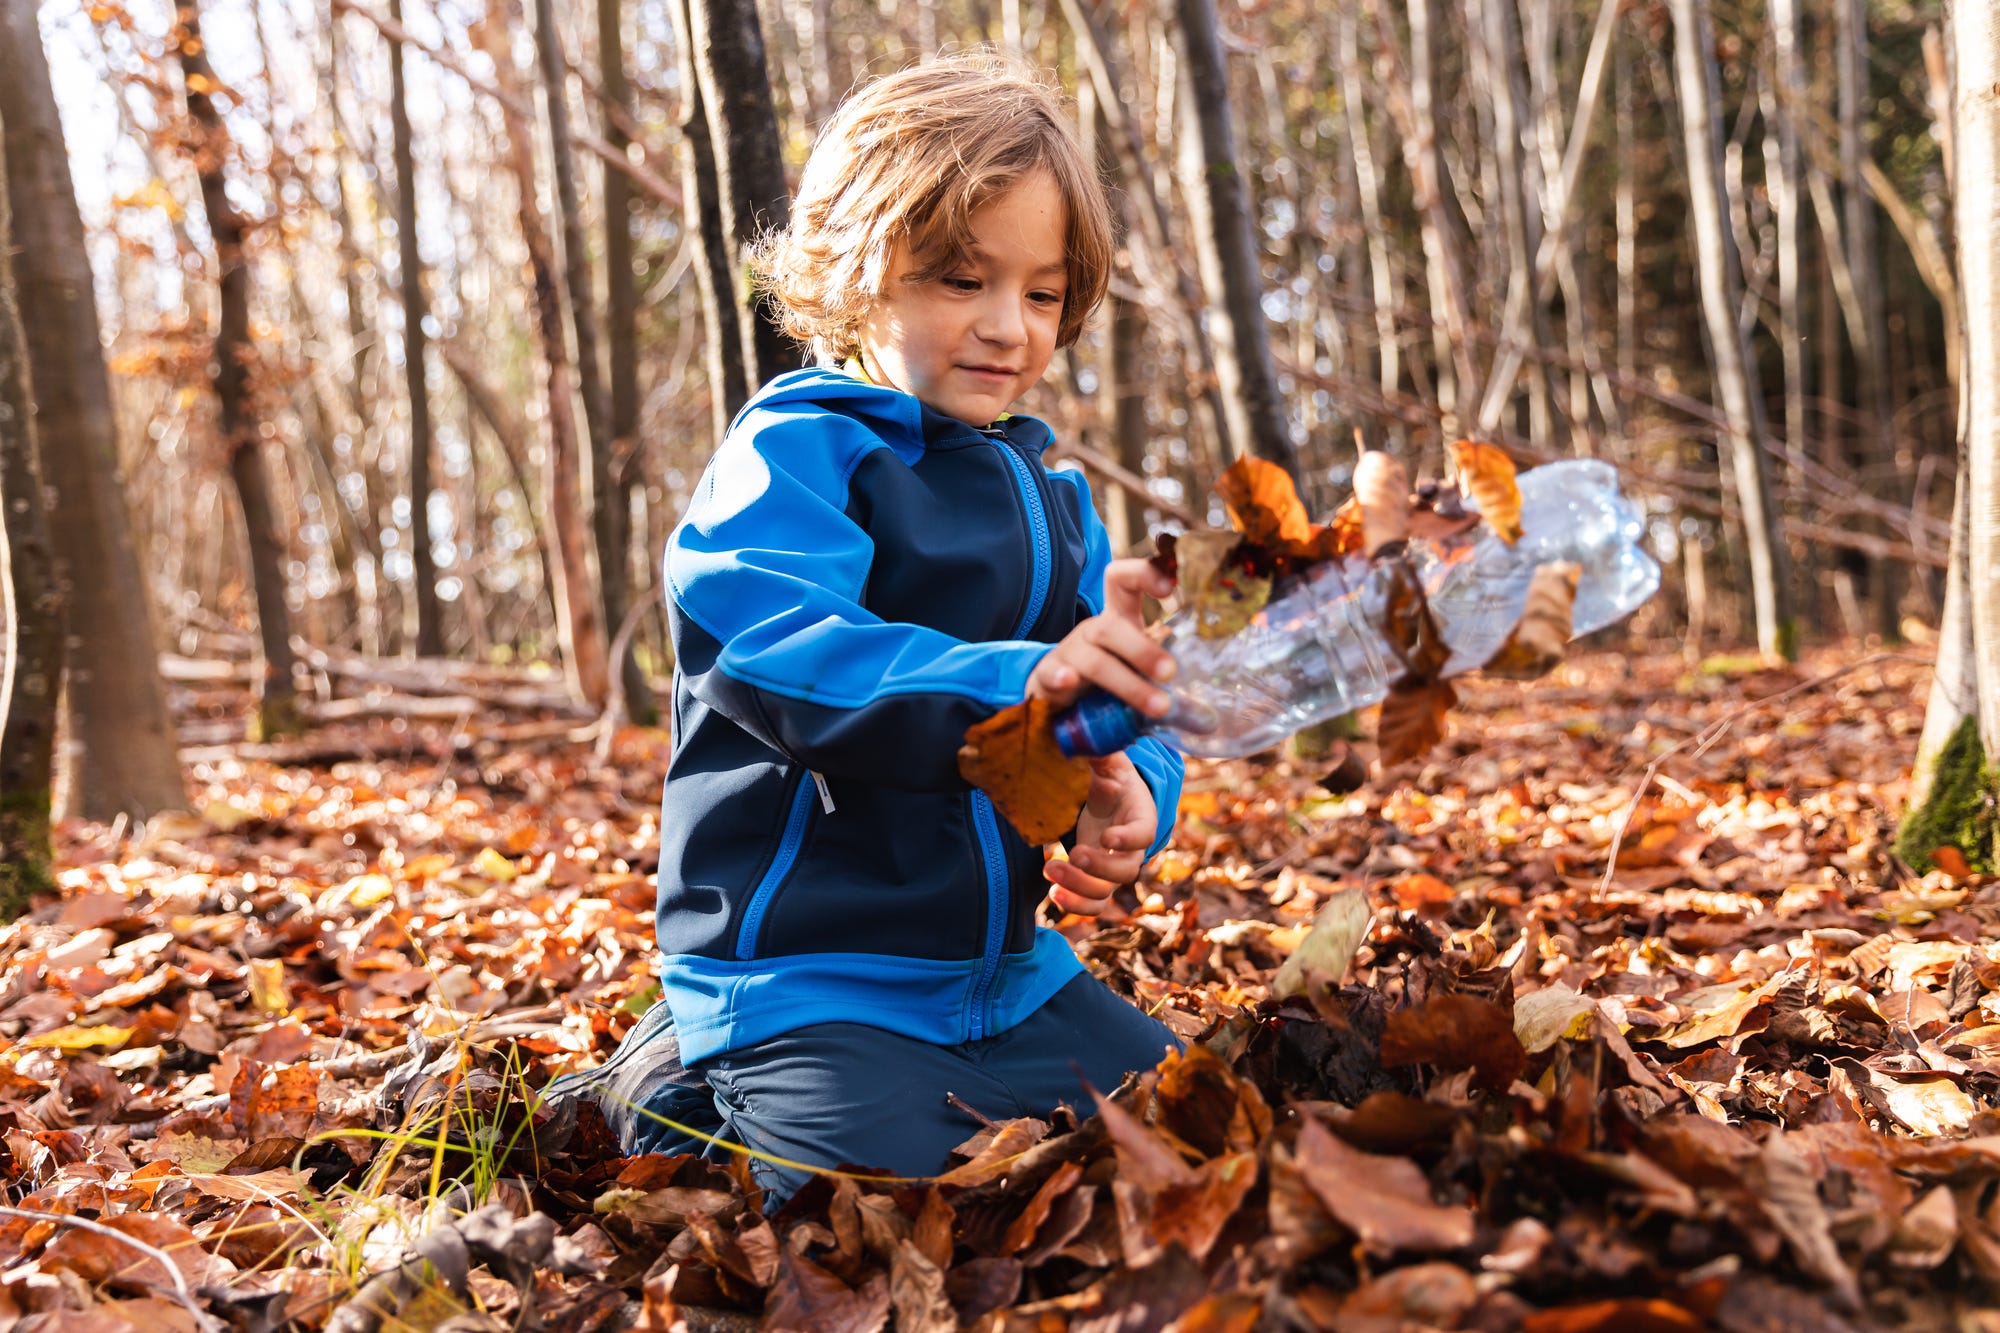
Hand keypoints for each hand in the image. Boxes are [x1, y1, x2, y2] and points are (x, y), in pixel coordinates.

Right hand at [1026, 558, 1176, 716]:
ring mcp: (1068, 653)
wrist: (1054, 703)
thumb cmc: (1104, 686)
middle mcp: (1093, 632)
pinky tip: (1069, 682)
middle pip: (1112, 627)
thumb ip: (1170, 700)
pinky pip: (1051, 673)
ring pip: (1095, 659)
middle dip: (1143, 649)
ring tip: (1156, 707)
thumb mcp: (1137, 681)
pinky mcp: (1046, 677)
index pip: (1124, 582)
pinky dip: (1060, 677)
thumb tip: (1208, 724)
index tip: (1171, 588)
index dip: (1143, 575)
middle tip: (1171, 673)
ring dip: (1126, 682)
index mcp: (1117, 623)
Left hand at [1044, 752, 1158, 915]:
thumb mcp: (1107, 763)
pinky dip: (1074, 905)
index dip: (1129, 839)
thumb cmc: (1108, 777)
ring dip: (1078, 888)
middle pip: (1125, 871)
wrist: (1103, 798)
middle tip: (1071, 855)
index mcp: (1140, 817)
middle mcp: (1131, 849)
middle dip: (1097, 868)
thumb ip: (1102, 754)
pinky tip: (1053, 892)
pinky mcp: (1096, 881)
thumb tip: (1090, 738)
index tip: (1107, 837)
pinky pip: (1092, 905)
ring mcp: (1113, 869)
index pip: (1144, 834)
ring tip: (1049, 870)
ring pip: (1105, 892)